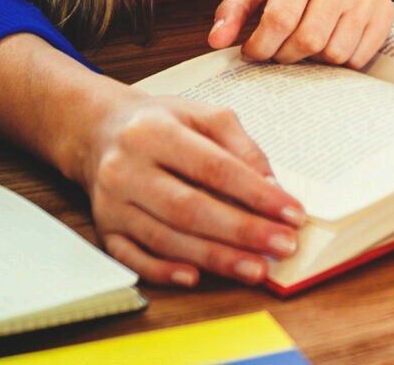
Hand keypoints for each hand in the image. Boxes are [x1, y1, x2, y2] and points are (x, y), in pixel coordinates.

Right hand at [76, 92, 307, 287]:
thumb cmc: (161, 124)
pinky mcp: (105, 230)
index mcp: (154, 131)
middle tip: (282, 246)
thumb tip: (272, 186)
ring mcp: (112, 203)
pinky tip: (196, 277)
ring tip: (257, 269)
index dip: (256, 194)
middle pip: (189, 208)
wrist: (101, 131)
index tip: (292, 213)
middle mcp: (126, 168)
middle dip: (241, 231)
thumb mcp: (203, 115)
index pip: (214, 167)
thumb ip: (241, 146)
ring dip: (215, 258)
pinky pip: (132, 258)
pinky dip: (164, 271)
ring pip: (165, 238)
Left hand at [208, 0, 393, 67]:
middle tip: (280, 52)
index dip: (261, 46)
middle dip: (286, 56)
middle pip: (308, 40)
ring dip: (314, 60)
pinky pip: (359, 58)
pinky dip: (340, 62)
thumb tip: (216, 40)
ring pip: (334, 53)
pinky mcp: (384, 13)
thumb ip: (233, 10)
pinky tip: (331, 45)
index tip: (254, 52)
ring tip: (306, 46)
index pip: (279, 19)